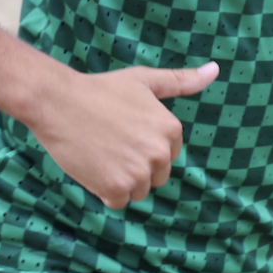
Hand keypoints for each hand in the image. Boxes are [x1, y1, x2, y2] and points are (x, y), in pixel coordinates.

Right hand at [26, 62, 219, 208]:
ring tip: (101, 153)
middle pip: (155, 176)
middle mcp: (160, 153)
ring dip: (120, 180)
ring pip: (138, 191)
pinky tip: (93, 166)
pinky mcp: (116, 188)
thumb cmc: (99, 89)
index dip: (143, 146)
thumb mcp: (144, 80)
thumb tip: (215, 70)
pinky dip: (105, 190)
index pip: (167, 155)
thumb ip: (181, 81)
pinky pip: (118, 201)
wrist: (58, 102)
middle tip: (110, 142)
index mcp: (171, 130)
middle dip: (135, 165)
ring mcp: (139, 173)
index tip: (124, 132)